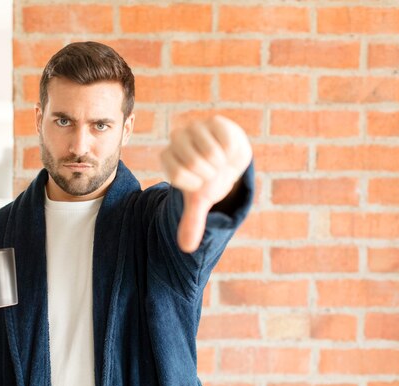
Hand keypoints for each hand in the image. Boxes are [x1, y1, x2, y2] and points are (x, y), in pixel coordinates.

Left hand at [161, 115, 251, 252]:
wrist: (230, 159)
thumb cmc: (210, 178)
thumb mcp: (201, 200)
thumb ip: (192, 221)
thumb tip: (186, 248)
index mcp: (168, 157)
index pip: (176, 174)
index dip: (193, 183)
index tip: (199, 182)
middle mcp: (177, 139)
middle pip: (191, 161)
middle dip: (207, 174)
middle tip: (211, 172)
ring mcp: (196, 128)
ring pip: (208, 151)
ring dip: (219, 163)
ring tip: (219, 163)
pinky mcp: (215, 122)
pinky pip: (224, 141)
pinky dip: (230, 152)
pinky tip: (227, 152)